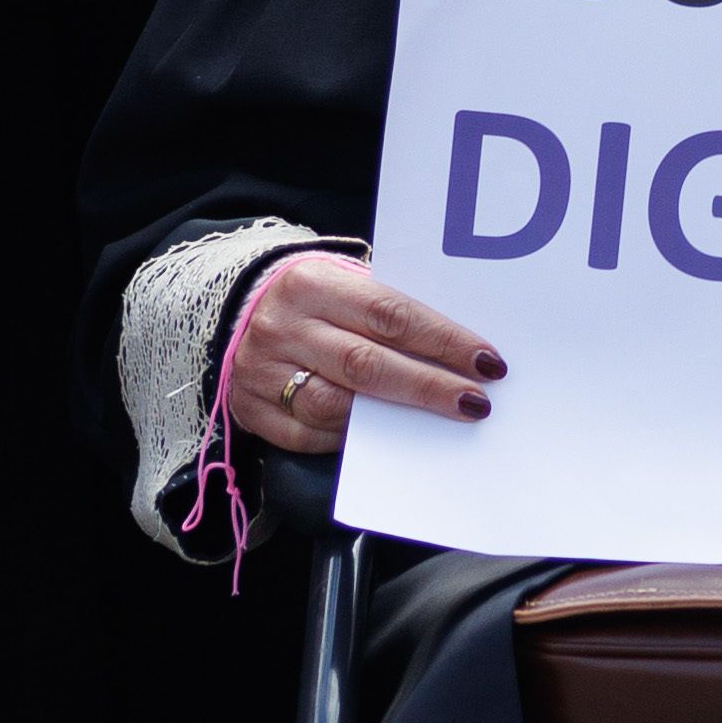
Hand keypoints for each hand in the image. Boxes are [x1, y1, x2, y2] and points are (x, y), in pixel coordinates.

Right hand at [231, 250, 503, 455]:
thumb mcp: (342, 283)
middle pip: (366, 364)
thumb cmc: (313, 298)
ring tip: (439, 421)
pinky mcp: (249, 410)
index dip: (442, 340)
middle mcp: (284, 326)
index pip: (389, 314)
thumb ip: (386, 310)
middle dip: (429, 386)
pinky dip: (347, 439)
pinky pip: (306, 436)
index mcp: (311, 283)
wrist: (235, 310)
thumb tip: (456, 349)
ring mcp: (261, 371)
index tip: (486, 360)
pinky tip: (383, 437)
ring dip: (393, 419)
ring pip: (335, 406)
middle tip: (476, 401)